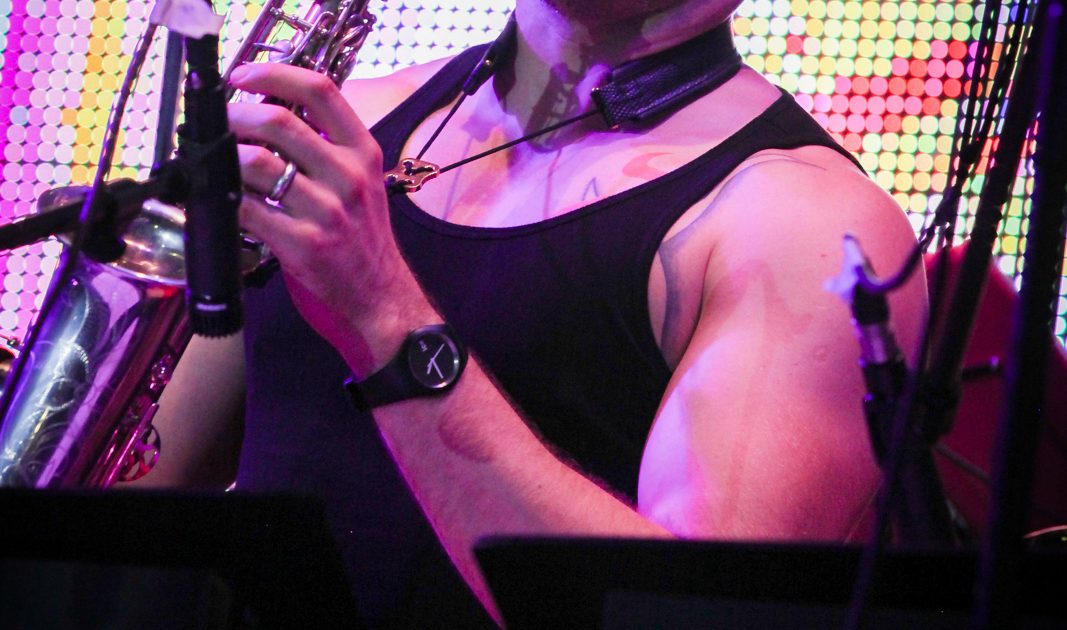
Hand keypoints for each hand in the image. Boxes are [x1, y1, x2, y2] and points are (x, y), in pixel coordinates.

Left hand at [227, 64, 423, 370]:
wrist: (381, 297)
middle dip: (235, 115)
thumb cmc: (364, 239)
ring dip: (225, 159)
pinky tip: (220, 201)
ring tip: (218, 165)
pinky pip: (247, 209)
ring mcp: (327, 212)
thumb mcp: (362, 181)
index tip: (243, 76)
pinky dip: (224, 201)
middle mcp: (349, 177)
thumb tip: (267, 115)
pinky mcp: (303, 245)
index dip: (274, 74)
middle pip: (279, 121)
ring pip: (256, 163)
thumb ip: (326, 147)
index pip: (320, 91)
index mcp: (363, 153)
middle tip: (220, 123)